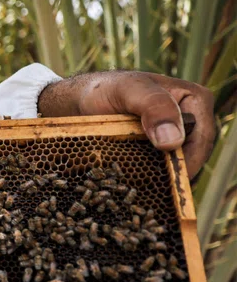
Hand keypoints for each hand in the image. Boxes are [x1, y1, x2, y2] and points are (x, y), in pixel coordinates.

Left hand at [38, 71, 214, 176]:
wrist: (80, 100)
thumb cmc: (105, 88)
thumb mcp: (129, 90)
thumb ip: (153, 107)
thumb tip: (173, 141)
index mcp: (195, 100)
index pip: (201, 140)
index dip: (186, 163)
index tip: (164, 180)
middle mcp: (190, 120)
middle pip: (190, 157)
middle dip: (171, 175)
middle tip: (148, 192)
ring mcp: (173, 137)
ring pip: (174, 167)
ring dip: (157, 181)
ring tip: (137, 192)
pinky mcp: (156, 150)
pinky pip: (157, 171)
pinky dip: (146, 180)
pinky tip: (131, 189)